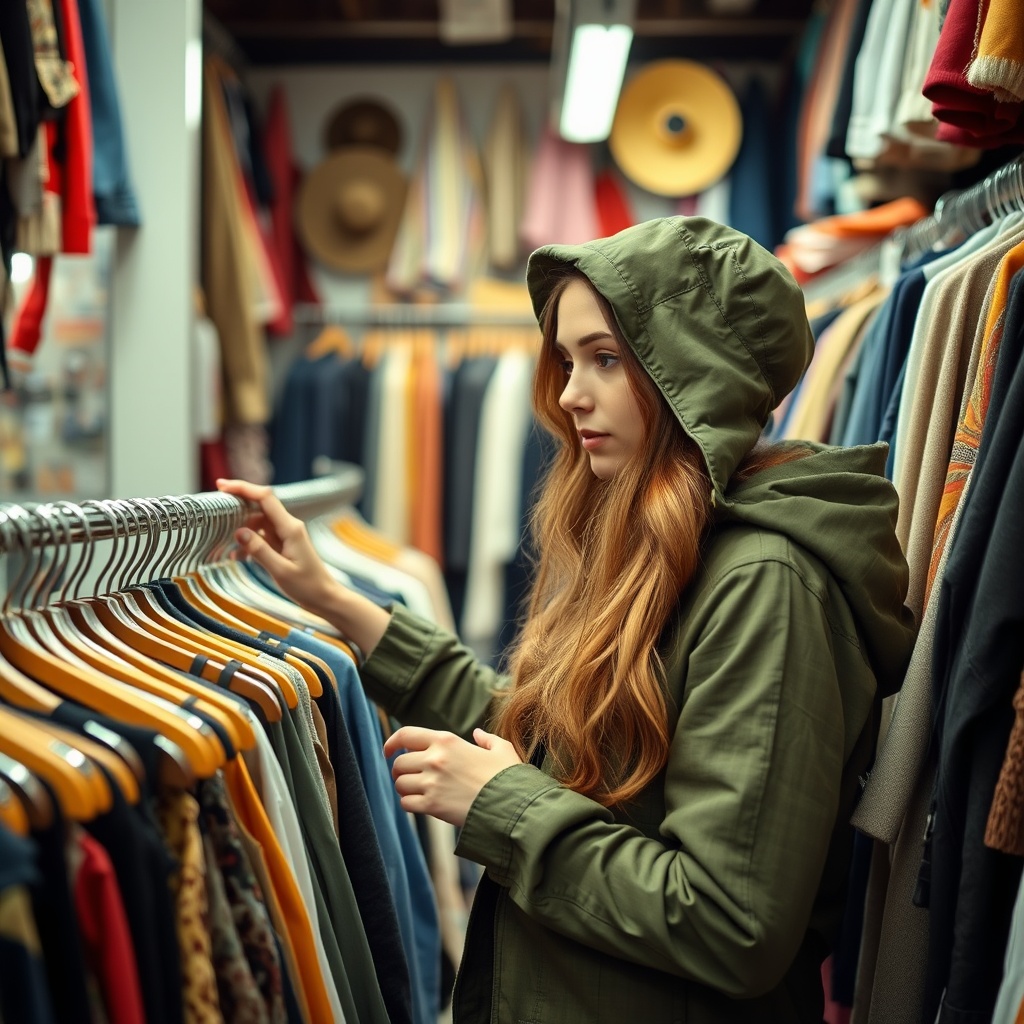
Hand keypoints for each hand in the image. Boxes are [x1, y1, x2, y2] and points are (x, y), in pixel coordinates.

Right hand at [215, 478, 338, 616]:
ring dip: (241, 529)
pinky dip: (249, 542)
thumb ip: (259, 550)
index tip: (222, 486)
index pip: (265, 498)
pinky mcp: (284, 545)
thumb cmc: (307, 586)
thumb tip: (238, 531)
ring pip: (259, 523)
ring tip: (222, 541)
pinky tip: (238, 557)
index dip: (243, 488)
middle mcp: (289, 527)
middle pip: (260, 506)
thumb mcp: (280, 571)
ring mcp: (286, 535)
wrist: (325, 598)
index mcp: (290, 528)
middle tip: (215, 509)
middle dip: (237, 505)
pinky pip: (263, 537)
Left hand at [384, 726, 522, 827]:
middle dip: (400, 772)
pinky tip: (422, 805)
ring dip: (405, 789)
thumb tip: (477, 734)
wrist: (511, 805)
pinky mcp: (432, 804)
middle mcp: (435, 758)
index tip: (387, 751)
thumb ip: (487, 739)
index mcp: (446, 740)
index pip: (406, 734)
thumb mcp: (502, 750)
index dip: (392, 742)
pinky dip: (410, 805)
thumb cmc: (508, 777)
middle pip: (399, 763)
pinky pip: (406, 803)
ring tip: (418, 792)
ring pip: (400, 783)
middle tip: (409, 778)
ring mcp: (431, 781)